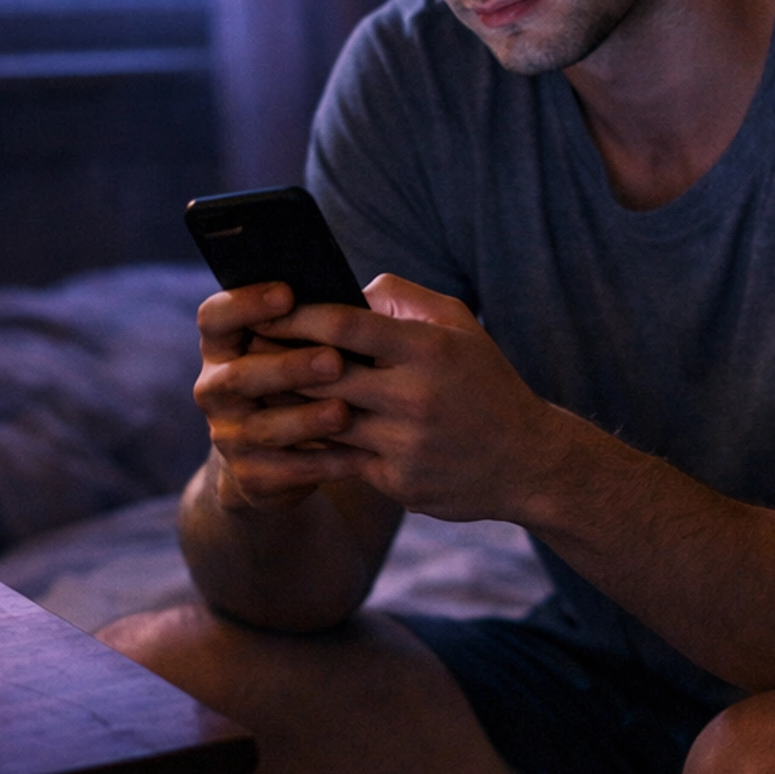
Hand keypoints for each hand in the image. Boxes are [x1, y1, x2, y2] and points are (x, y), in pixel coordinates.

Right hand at [193, 280, 367, 510]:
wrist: (278, 456)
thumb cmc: (298, 381)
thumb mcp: (294, 349)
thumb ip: (310, 325)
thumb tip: (355, 303)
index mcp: (222, 347)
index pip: (215, 318)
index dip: (245, 304)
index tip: (288, 293)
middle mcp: (215, 389)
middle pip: (240, 376)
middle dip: (288, 367)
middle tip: (335, 360)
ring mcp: (228, 435)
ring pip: (263, 427)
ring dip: (305, 419)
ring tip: (344, 412)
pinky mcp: (250, 476)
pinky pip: (286, 471)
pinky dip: (323, 463)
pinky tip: (358, 455)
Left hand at [276, 275, 564, 520]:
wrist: (528, 461)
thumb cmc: (485, 382)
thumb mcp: (460, 326)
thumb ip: (403, 299)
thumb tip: (348, 290)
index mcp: (428, 350)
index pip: (345, 324)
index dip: (297, 315)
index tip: (265, 309)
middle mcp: (415, 397)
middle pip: (323, 376)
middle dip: (280, 362)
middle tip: (246, 350)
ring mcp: (405, 444)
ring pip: (323, 422)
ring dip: (287, 408)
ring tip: (257, 391)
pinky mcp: (397, 483)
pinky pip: (338, 461)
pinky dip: (310, 448)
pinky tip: (285, 436)